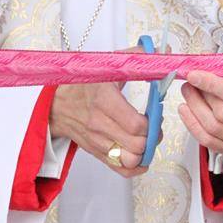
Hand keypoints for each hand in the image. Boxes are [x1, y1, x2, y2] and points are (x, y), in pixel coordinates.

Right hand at [50, 47, 148, 177]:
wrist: (56, 103)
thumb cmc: (84, 84)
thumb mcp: (107, 65)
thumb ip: (138, 58)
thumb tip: (165, 53)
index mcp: (104, 100)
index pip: (136, 124)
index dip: (153, 122)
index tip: (155, 113)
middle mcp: (99, 124)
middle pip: (137, 145)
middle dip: (152, 136)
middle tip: (154, 125)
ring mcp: (97, 141)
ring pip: (130, 160)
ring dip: (145, 152)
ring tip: (147, 139)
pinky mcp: (96, 153)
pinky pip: (120, 170)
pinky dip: (136, 166)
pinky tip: (141, 155)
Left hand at [179, 70, 222, 155]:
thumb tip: (198, 65)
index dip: (211, 84)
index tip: (194, 75)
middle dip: (200, 97)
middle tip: (189, 85)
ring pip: (213, 127)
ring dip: (194, 109)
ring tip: (188, 95)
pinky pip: (207, 140)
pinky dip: (192, 124)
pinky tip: (186, 111)